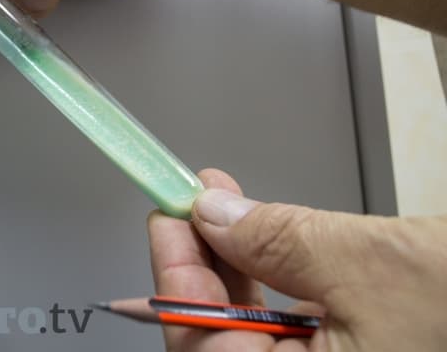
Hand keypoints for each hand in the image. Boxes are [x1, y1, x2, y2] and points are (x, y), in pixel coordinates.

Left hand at [148, 168, 446, 350]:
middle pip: (221, 337)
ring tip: (215, 202)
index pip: (205, 349)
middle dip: (200, 262)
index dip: (176, 280)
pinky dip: (267, 270)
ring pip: (252, 325)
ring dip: (230, 259)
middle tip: (184, 204)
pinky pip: (285, 321)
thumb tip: (213, 215)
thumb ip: (281, 241)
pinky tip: (253, 230)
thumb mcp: (373, 266)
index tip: (166, 218)